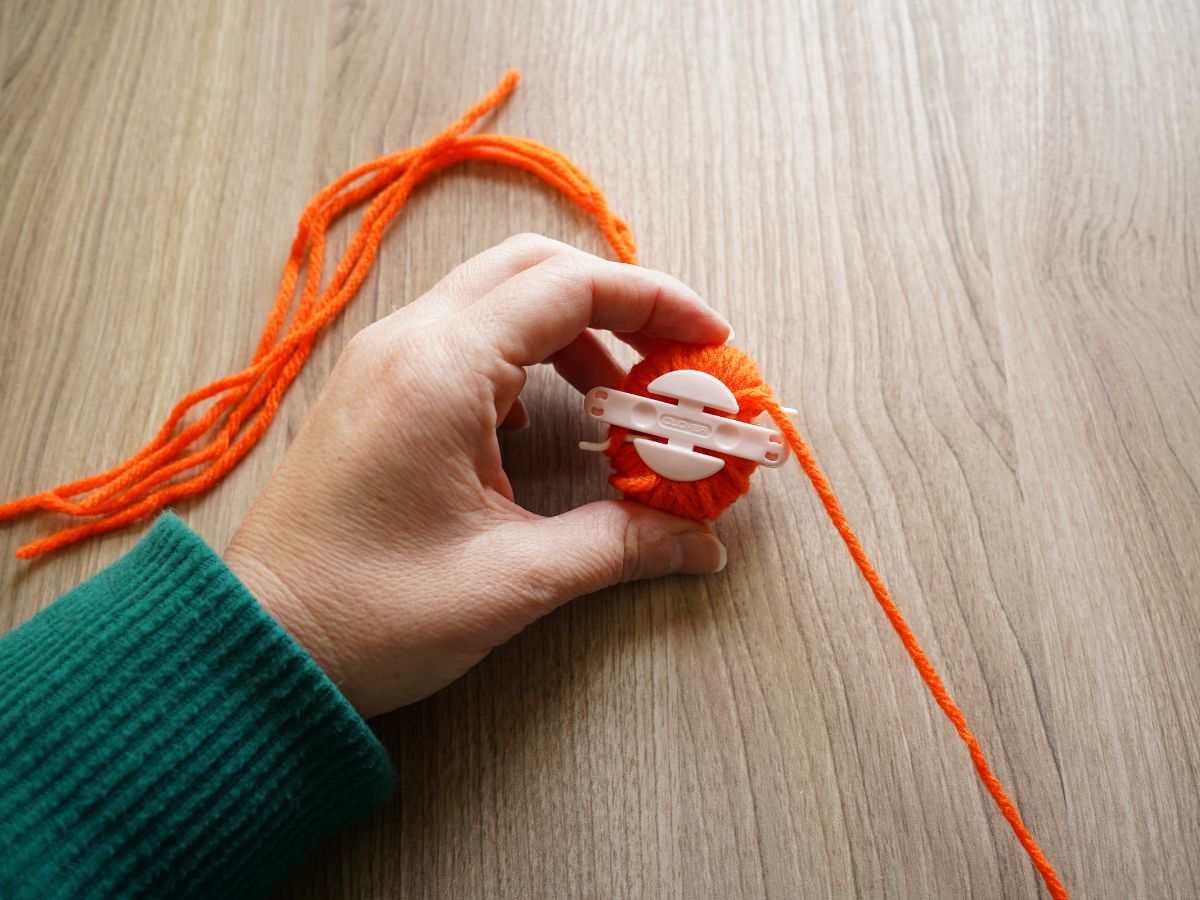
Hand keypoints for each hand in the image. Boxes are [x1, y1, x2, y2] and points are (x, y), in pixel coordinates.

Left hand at [224, 234, 731, 717]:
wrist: (258, 645)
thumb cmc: (367, 614)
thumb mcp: (511, 581)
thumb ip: (620, 546)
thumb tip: (703, 545)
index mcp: (441, 369)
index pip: (570, 286)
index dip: (656, 302)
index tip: (712, 341)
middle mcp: (407, 340)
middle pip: (534, 267)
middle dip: (618, 301)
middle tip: (672, 360)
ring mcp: (382, 359)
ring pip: (496, 296)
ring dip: (571, 328)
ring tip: (619, 395)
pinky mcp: (373, 388)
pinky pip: (463, 334)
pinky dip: (523, 354)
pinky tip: (544, 417)